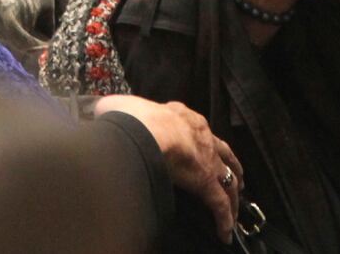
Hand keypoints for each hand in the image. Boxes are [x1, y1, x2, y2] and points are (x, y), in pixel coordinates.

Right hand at [94, 94, 242, 241]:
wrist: (146, 129)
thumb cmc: (132, 118)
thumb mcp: (119, 106)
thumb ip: (114, 109)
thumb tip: (103, 112)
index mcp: (182, 117)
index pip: (197, 128)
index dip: (202, 140)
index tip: (204, 148)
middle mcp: (202, 136)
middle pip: (223, 153)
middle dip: (230, 165)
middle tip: (236, 178)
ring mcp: (207, 160)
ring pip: (227, 179)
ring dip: (233, 194)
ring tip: (236, 206)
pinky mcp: (206, 183)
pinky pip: (220, 205)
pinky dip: (225, 220)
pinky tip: (225, 234)